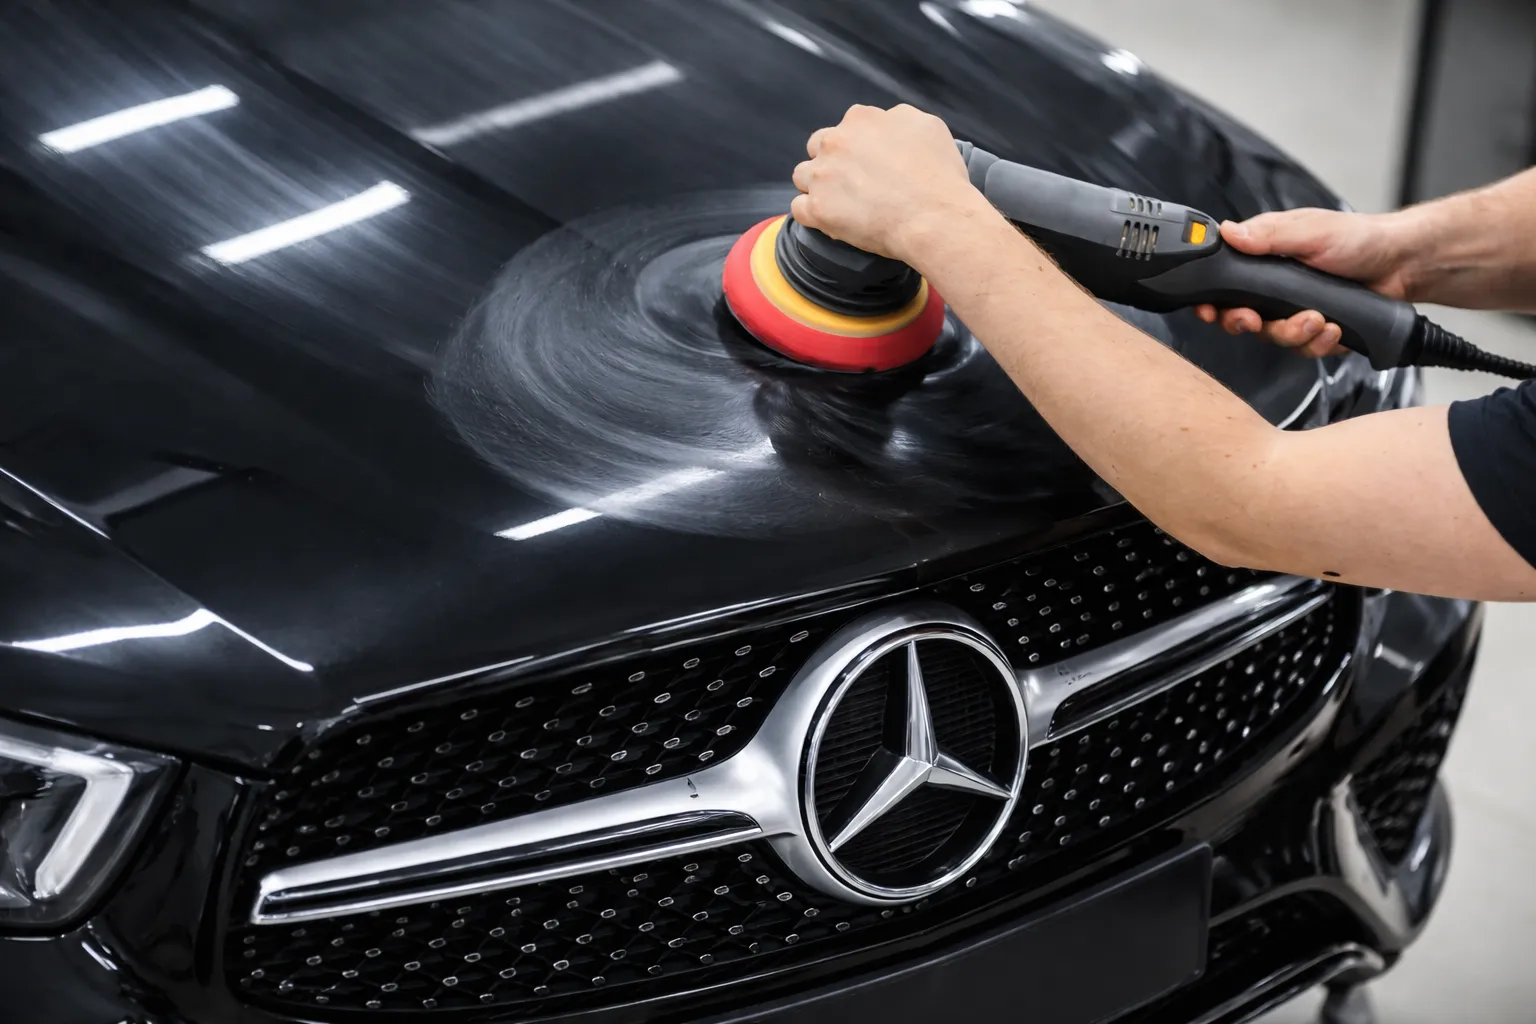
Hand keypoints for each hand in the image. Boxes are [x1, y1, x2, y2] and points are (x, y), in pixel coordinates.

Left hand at [791, 104, 993, 264]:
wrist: (934, 217)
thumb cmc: (939, 176)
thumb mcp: (928, 126)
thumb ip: (899, 119)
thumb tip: (889, 122)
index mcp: (861, 119)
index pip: (847, 128)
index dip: (856, 147)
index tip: (868, 164)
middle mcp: (836, 141)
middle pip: (818, 147)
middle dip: (830, 163)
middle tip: (852, 184)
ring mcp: (823, 175)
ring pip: (802, 176)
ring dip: (816, 187)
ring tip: (839, 204)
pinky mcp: (818, 208)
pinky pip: (798, 209)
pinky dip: (811, 215)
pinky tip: (829, 221)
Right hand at [1194, 208, 1416, 357]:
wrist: (1403, 264)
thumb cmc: (1359, 239)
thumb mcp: (1310, 229)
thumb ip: (1268, 235)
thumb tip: (1228, 232)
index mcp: (1263, 259)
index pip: (1223, 285)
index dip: (1212, 302)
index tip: (1210, 311)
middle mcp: (1273, 288)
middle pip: (1241, 319)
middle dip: (1248, 324)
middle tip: (1256, 320)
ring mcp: (1293, 311)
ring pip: (1273, 338)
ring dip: (1292, 333)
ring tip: (1317, 319)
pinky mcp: (1315, 332)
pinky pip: (1303, 349)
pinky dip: (1318, 343)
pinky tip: (1334, 328)